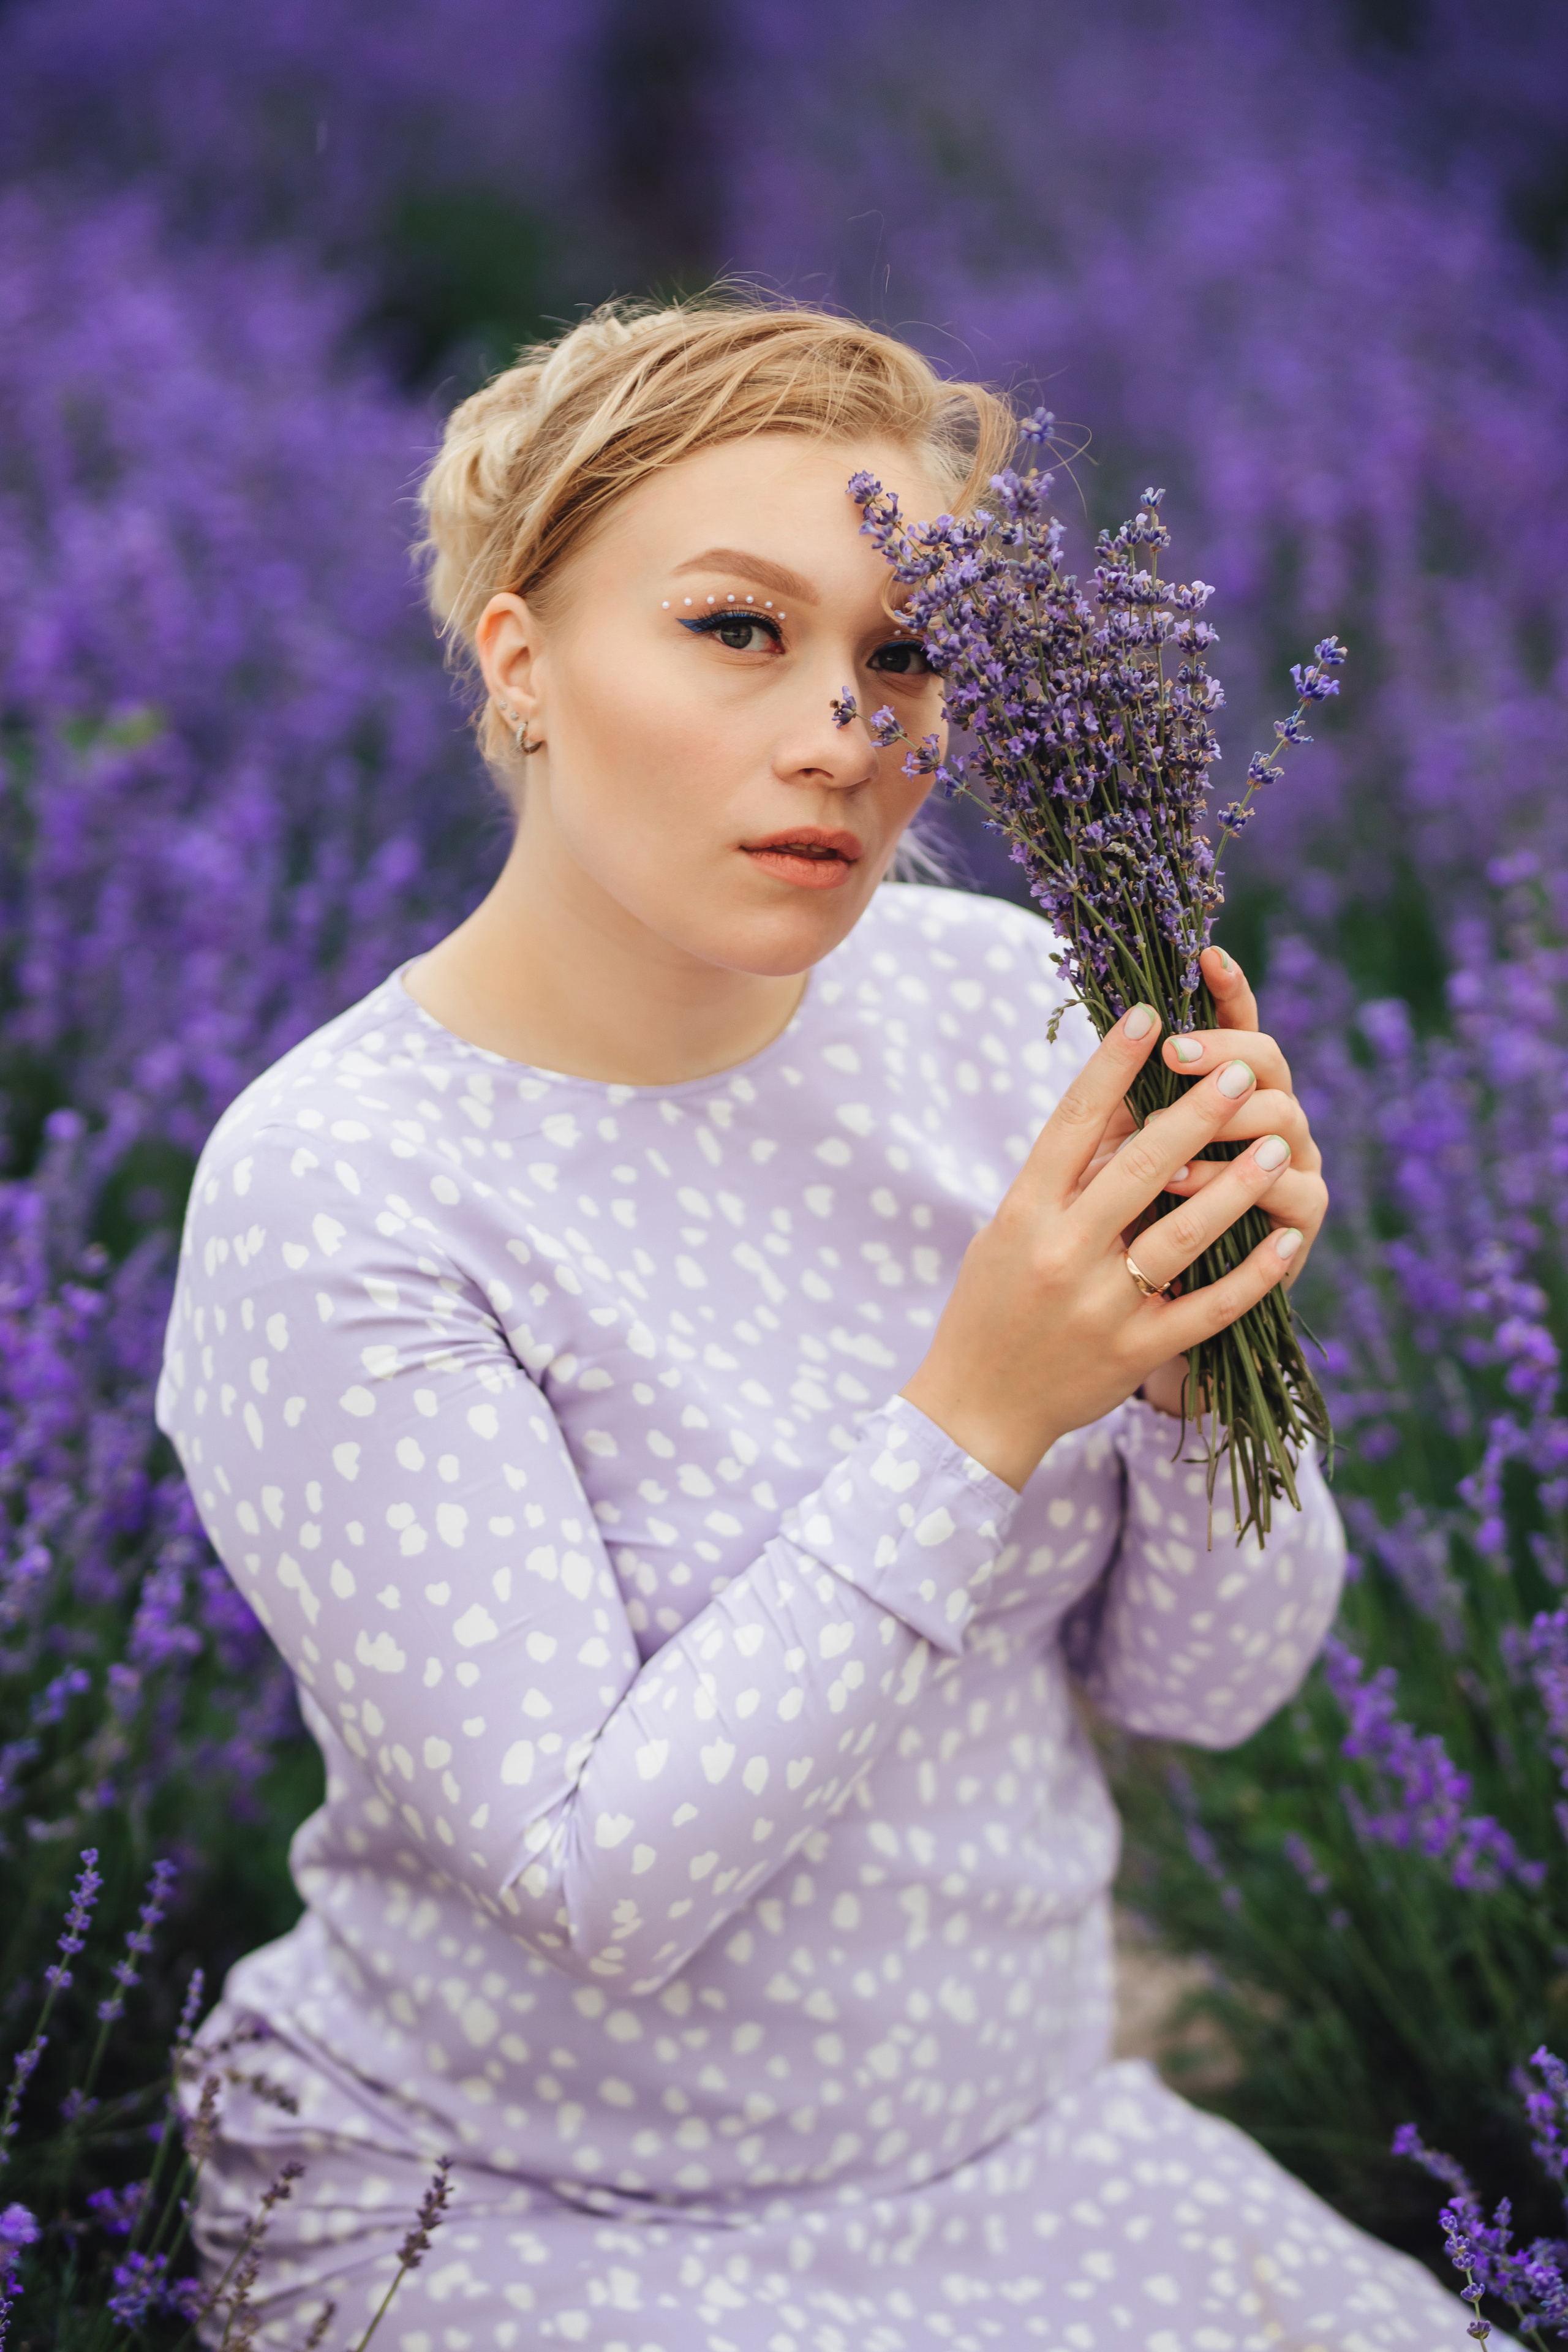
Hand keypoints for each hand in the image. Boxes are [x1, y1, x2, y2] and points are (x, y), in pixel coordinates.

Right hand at [902, 996, 1307, 1489]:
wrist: (976, 1407)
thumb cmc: (993, 1302)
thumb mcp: (1010, 1228)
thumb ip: (1064, 1171)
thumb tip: (1121, 1096)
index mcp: (1022, 1214)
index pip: (1069, 1124)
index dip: (1110, 1065)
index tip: (1148, 1014)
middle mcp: (1059, 1254)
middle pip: (1137, 1169)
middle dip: (1196, 1115)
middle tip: (1242, 1070)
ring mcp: (1100, 1307)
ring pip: (1180, 1235)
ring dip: (1236, 1186)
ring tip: (1277, 1145)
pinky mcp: (1133, 1352)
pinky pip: (1205, 1309)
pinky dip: (1250, 1273)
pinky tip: (1285, 1238)